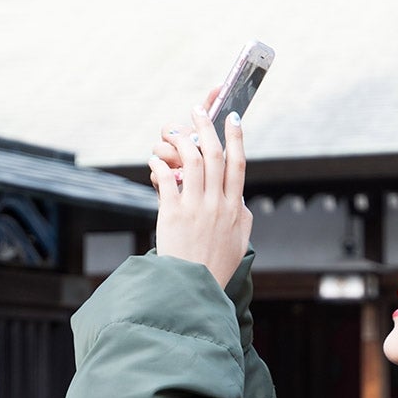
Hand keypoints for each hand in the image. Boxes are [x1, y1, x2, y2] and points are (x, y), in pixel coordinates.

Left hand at [149, 96, 250, 289]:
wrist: (194, 287)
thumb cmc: (217, 266)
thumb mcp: (240, 242)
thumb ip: (242, 216)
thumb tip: (241, 198)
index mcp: (235, 207)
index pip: (238, 164)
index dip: (236, 138)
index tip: (233, 118)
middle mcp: (217, 203)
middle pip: (213, 154)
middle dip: (206, 126)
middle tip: (198, 110)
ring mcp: (195, 207)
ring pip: (190, 160)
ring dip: (180, 139)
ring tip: (173, 130)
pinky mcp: (173, 213)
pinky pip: (166, 179)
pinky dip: (160, 165)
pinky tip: (155, 159)